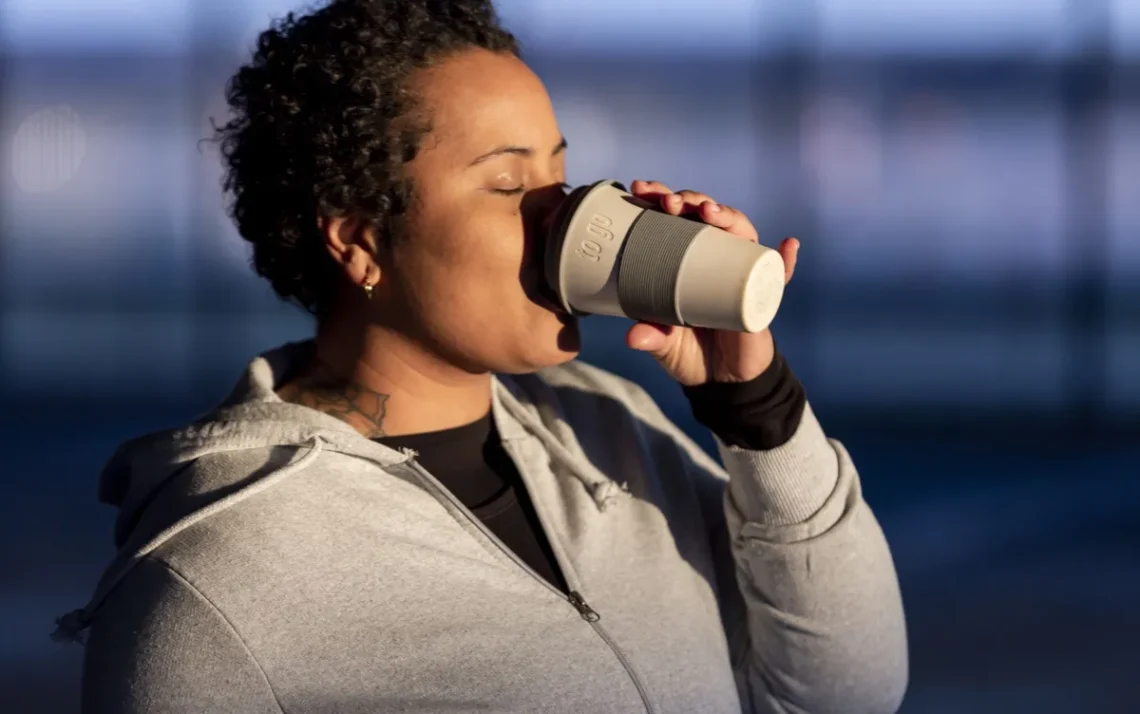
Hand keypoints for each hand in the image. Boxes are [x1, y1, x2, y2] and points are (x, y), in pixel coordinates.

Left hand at [625, 180, 798, 386]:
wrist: (722, 381)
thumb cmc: (688, 352)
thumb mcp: (664, 345)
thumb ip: (650, 338)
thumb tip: (633, 336)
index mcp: (684, 260)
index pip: (674, 219)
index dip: (660, 198)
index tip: (641, 190)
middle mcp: (714, 258)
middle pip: (707, 216)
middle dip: (689, 200)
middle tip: (669, 202)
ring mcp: (741, 272)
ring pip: (741, 233)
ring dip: (728, 216)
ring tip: (711, 212)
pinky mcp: (763, 294)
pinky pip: (779, 275)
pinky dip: (786, 260)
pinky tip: (787, 246)